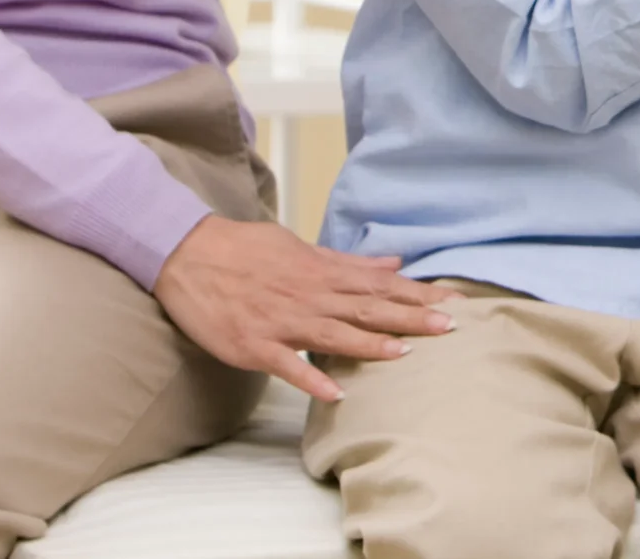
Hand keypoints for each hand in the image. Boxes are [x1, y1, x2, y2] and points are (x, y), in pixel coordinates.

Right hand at [153, 215, 456, 401]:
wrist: (188, 254)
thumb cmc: (246, 250)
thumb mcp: (301, 247)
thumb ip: (349, 262)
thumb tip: (393, 261)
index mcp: (321, 272)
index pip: (378, 284)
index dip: (416, 294)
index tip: (452, 300)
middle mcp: (308, 295)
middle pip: (366, 307)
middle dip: (409, 317)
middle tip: (449, 325)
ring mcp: (281, 321)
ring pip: (333, 333)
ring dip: (369, 343)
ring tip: (403, 353)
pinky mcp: (254, 344)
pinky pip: (286, 364)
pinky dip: (310, 376)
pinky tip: (335, 392)